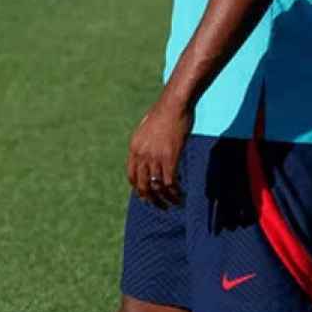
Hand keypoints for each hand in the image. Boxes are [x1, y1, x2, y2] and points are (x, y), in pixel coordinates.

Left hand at [127, 93, 193, 207]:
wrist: (173, 105)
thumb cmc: (163, 115)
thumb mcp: (147, 130)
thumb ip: (146, 145)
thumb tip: (149, 156)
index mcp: (134, 148)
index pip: (131, 175)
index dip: (138, 189)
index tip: (146, 196)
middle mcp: (141, 154)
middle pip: (142, 185)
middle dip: (151, 199)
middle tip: (161, 206)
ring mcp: (155, 156)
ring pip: (157, 186)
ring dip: (166, 198)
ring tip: (174, 203)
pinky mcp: (169, 157)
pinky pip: (170, 182)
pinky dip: (175, 192)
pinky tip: (180, 195)